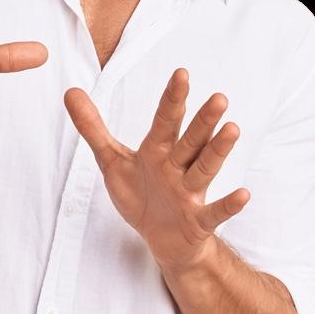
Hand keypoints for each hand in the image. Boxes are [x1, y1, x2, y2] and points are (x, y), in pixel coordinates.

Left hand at [64, 68, 249, 269]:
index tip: (182, 73)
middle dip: (203, 120)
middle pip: (191, 140)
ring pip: (205, 168)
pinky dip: (229, 205)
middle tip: (219, 98)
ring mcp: (190, 193)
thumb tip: (70, 91)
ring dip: (218, 150)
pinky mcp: (198, 221)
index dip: (173, 98)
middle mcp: (177, 166)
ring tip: (233, 129)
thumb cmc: (140, 194)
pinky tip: (244, 194)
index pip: (166, 120)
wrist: (161, 240)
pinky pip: (214, 212)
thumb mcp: (111, 160)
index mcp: (157, 150)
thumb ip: (93, 128)